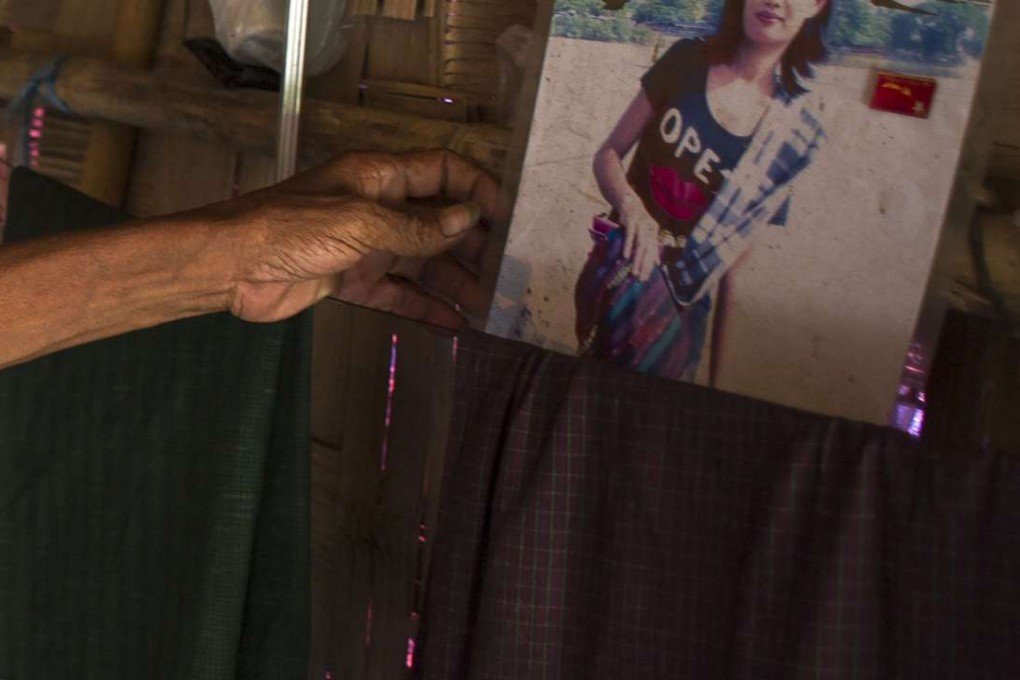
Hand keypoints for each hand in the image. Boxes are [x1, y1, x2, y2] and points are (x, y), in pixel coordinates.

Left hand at [209, 150, 499, 327]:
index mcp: (380, 177)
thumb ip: (416, 225)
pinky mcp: (353, 282)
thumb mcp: (360, 221)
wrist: (231, 267)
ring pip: (423, 263)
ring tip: (489, 307)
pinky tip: (455, 325)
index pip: (442, 173)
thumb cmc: (292, 229)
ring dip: (455, 283)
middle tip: (506, 273)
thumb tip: (469, 219)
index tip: (508, 216)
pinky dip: (425, 308)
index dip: (476, 188)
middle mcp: (379, 209)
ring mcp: (367, 247)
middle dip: (473, 245)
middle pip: (439, 222)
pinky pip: (399, 294)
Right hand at [620, 192, 660, 281]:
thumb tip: (657, 262)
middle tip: (640, 279)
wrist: (626, 198)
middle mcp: (649, 228)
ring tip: (634, 272)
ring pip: (640, 244)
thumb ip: (650, 245)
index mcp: (653, 231)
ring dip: (637, 259)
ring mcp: (641, 223)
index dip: (649, 266)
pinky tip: (625, 256)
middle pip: (648, 250)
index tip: (645, 279)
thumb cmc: (633, 218)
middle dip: (644, 266)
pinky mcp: (631, 219)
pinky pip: (630, 235)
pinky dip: (628, 246)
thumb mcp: (643, 231)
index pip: (652, 252)